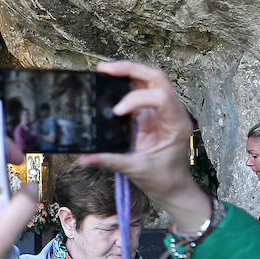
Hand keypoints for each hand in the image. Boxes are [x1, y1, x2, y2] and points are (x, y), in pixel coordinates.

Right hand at [75, 60, 210, 230]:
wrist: (174, 188)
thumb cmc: (163, 179)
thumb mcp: (137, 169)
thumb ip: (109, 160)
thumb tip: (84, 158)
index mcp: (175, 124)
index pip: (160, 97)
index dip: (137, 99)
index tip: (117, 112)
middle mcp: (172, 112)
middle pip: (156, 78)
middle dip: (131, 70)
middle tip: (105, 70)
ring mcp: (162, 111)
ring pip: (148, 80)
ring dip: (127, 72)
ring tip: (103, 71)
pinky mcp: (151, 114)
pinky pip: (140, 91)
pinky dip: (124, 85)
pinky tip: (108, 83)